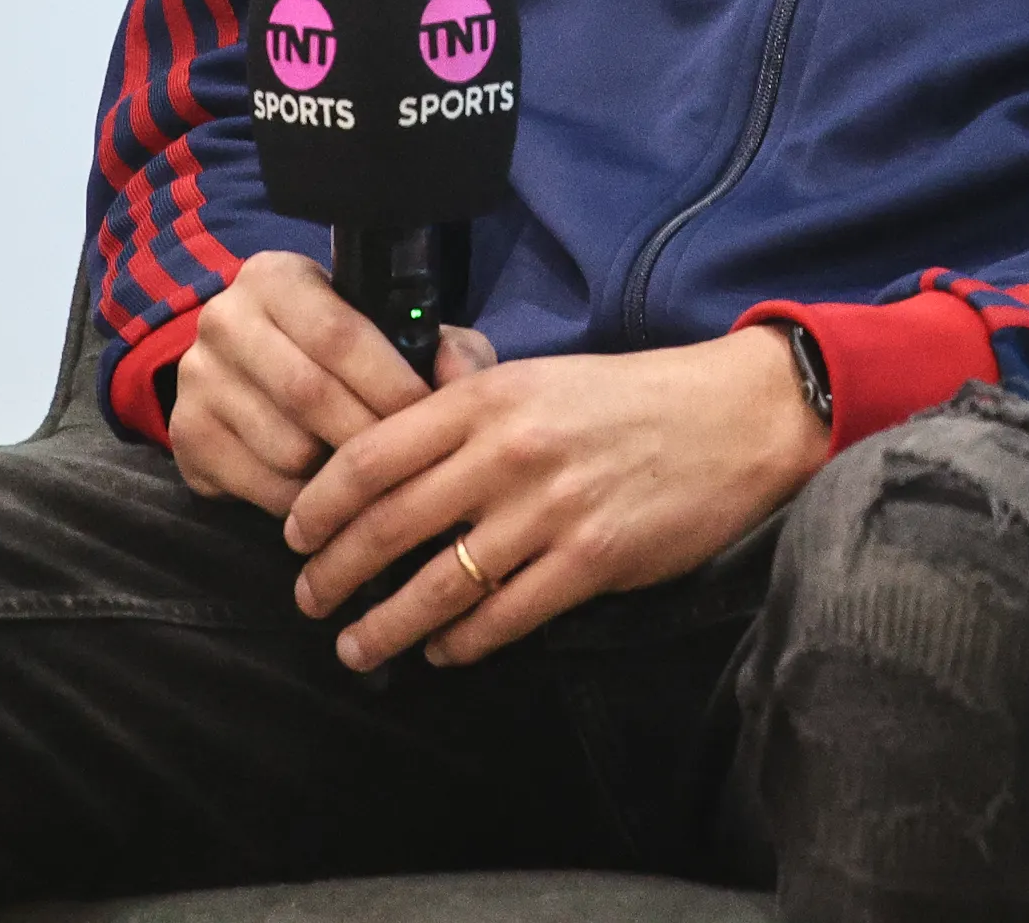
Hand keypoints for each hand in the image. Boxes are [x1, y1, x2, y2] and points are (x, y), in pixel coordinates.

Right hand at [163, 248, 492, 513]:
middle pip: (309, 394)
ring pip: (286, 448)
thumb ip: (443, 345)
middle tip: (407, 464)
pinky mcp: (185, 434)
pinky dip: (303, 501)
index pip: (338, 333)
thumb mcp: (394, 333)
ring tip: (366, 476)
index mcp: (276, 277)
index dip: (391, 383)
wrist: (257, 380)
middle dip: (368, 436)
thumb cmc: (345, 355)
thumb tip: (460, 374)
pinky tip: (323, 492)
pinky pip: (260, 486)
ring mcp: (197, 377)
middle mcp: (224, 318)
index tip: (431, 418)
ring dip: (336, 475)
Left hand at [282, 326, 824, 670]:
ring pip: (438, 583)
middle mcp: (508, 452)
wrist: (733, 417)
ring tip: (357, 648)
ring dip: (387, 626)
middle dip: (335, 573)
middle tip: (309, 600)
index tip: (295, 533)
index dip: (321, 502)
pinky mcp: (591, 560)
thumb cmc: (631, 397)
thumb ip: (468, 397)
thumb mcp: (540, 375)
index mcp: (488, 400)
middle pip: (389, 524)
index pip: (373, 454)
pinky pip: (505, 616)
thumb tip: (399, 415)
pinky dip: (463, 643)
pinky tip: (443, 652)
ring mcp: (549, 510)